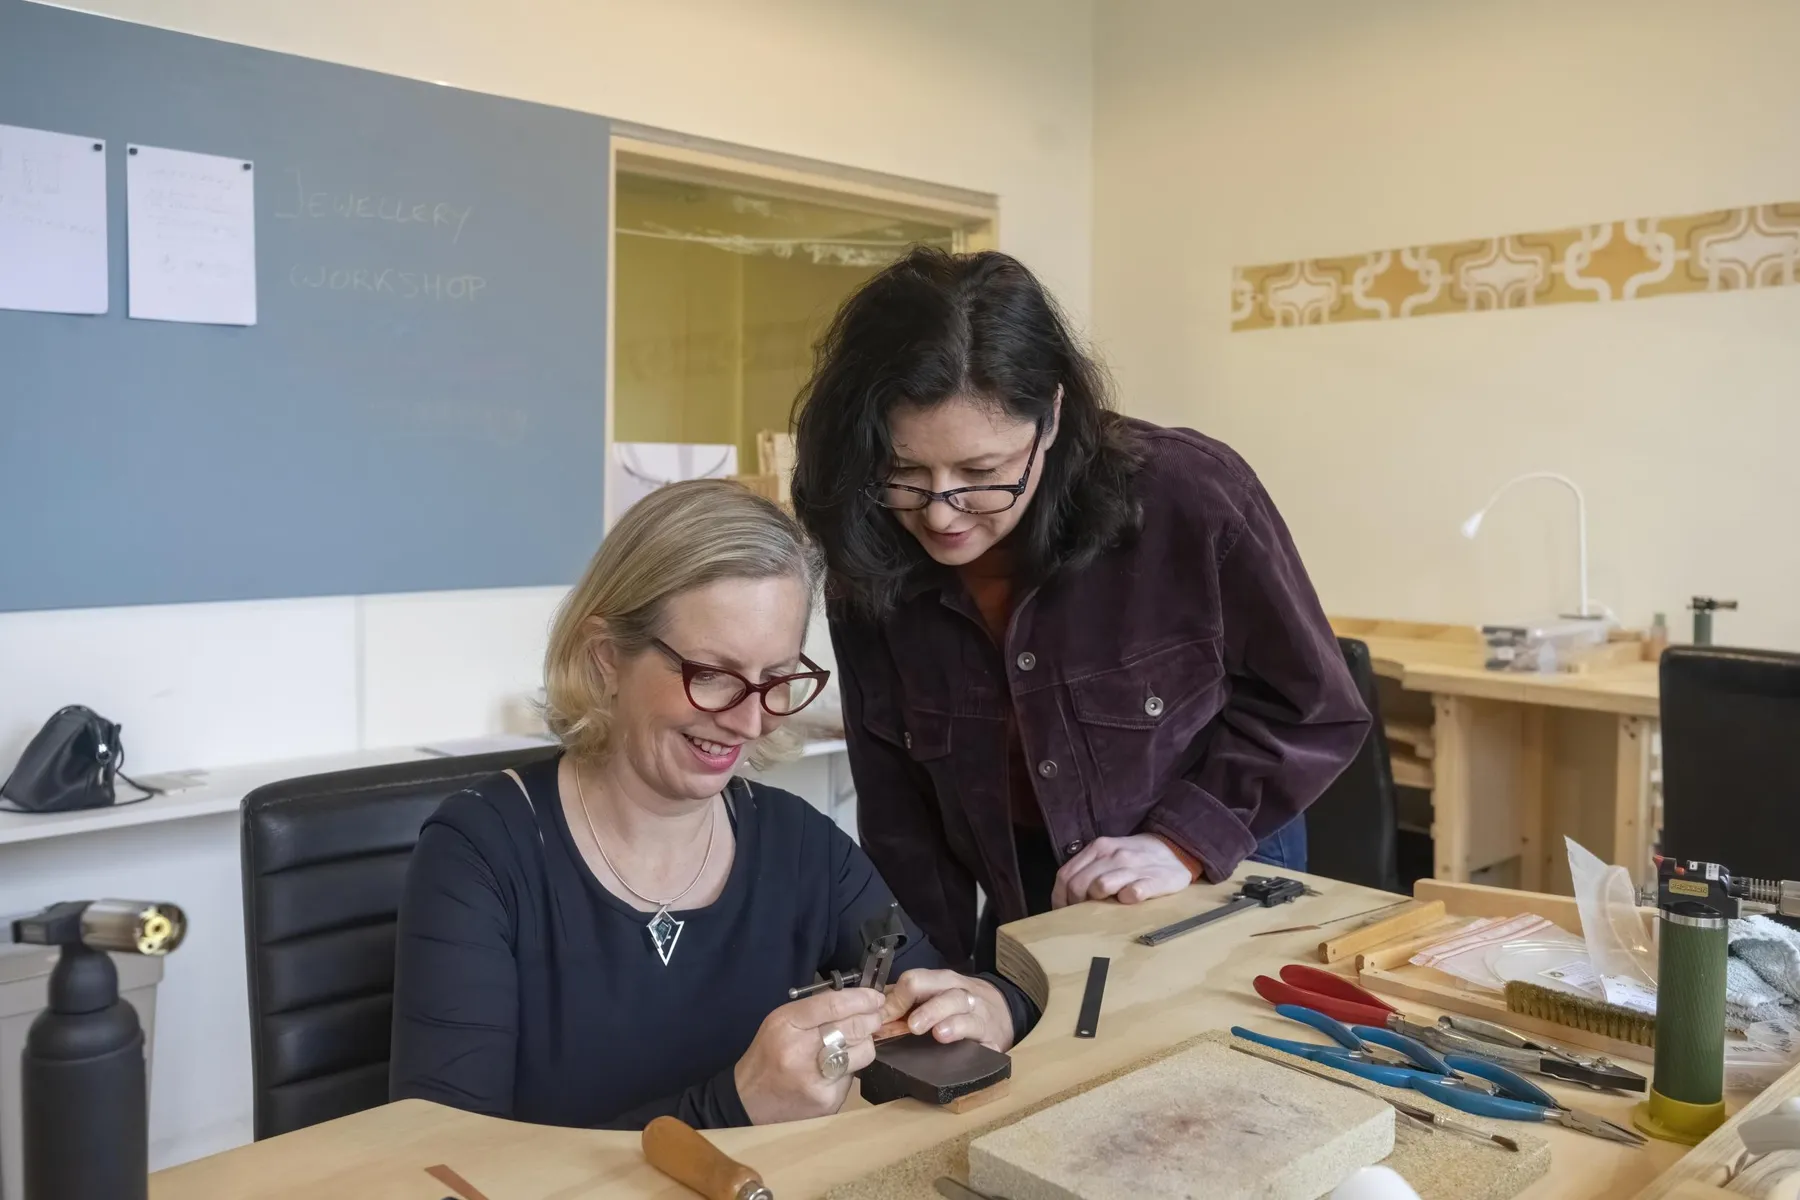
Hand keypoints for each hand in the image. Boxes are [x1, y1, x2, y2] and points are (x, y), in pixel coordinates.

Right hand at [733, 987, 884, 1124]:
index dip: (862, 999)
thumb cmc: (767, 1056)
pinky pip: (853, 1077)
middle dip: (872, 1019)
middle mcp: (801, 1051)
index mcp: (786, 1024)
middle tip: (876, 1016)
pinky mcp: (827, 1101)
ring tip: (853, 1043)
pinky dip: (850, 1069)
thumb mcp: (780, 1022)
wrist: (748, 1103)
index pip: (834, 1005)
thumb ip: (814, 1009)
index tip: (875, 997)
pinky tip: (835, 1070)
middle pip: (854, 1028)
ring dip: (864, 1044)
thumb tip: (853, 999)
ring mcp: (816, 1080)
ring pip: (862, 1053)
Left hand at [879, 969, 1015, 1051]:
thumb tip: (875, 1012)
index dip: (896, 999)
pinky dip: (968, 1038)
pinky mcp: (991, 1037)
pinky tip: (956, 1044)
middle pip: (942, 991)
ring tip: (935, 1033)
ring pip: (962, 1009)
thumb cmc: (959, 1005)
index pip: (916, 981)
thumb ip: (906, 1002)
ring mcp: (978, 1014)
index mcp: (942, 982)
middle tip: (910, 1024)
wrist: (1004, 1013)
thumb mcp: (936, 995)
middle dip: (924, 1006)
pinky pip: (981, 1037)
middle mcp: (961, 993)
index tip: (882, 1018)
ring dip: (946, 1019)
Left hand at [1050, 834, 1191, 908]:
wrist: (1175, 849)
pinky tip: (1127, 904)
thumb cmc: (1135, 857)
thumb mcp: (1108, 854)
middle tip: (1081, 916)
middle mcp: (1112, 854)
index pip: (1065, 875)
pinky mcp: (1154, 880)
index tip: (1063, 912)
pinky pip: (1133, 892)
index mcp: (1098, 848)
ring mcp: (1133, 866)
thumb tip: (1066, 896)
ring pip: (1100, 886)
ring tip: (1102, 911)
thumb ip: (1088, 869)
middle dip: (1075, 905)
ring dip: (1097, 903)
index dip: (1060, 898)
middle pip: (1078, 884)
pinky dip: (1126, 900)